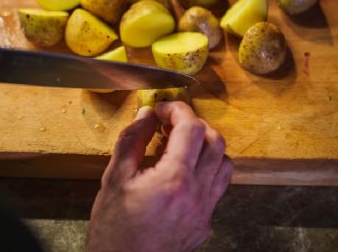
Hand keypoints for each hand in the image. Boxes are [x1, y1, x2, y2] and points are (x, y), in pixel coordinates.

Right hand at [87, 101, 232, 251]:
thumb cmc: (113, 227)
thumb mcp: (114, 178)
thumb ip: (132, 140)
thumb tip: (147, 114)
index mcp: (174, 179)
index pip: (192, 128)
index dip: (178, 110)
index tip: (162, 109)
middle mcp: (197, 194)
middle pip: (216, 142)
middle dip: (194, 125)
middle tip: (169, 125)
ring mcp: (205, 211)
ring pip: (224, 164)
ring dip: (206, 147)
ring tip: (180, 147)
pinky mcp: (204, 223)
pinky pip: (217, 187)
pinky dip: (206, 171)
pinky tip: (183, 173)